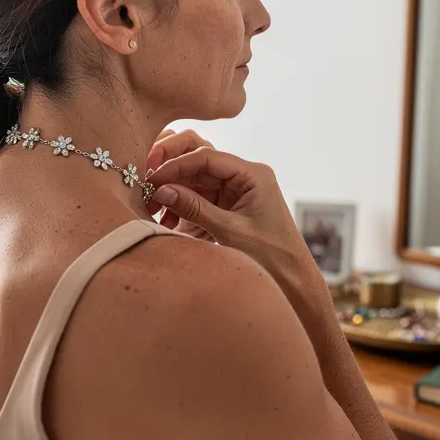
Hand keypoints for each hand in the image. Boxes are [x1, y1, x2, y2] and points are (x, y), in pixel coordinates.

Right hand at [146, 140, 314, 279]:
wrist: (293, 283)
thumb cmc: (272, 257)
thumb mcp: (230, 232)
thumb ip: (195, 209)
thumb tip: (161, 190)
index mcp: (253, 174)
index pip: (207, 156)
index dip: (176, 165)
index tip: (152, 178)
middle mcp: (244, 177)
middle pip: (199, 163)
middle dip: (172, 175)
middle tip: (146, 187)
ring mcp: (235, 192)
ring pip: (196, 182)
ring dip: (174, 192)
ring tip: (153, 209)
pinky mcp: (228, 208)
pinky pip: (199, 200)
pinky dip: (181, 208)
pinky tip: (166, 222)